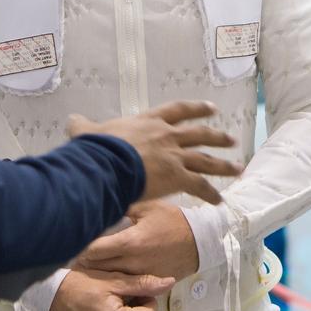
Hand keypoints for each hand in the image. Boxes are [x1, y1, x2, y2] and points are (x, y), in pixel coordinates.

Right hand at [68, 100, 240, 204]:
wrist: (108, 164)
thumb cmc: (98, 148)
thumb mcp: (88, 132)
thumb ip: (83, 127)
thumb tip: (71, 121)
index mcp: (150, 122)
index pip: (179, 110)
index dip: (196, 109)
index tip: (211, 109)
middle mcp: (168, 136)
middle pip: (200, 134)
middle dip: (217, 137)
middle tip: (231, 139)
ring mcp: (175, 156)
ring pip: (206, 160)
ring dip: (224, 165)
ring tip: (239, 169)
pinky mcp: (178, 178)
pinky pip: (199, 187)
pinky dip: (211, 195)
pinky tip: (220, 202)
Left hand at [77, 200, 198, 279]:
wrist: (200, 241)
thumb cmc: (173, 220)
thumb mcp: (148, 208)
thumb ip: (123, 208)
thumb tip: (102, 204)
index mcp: (130, 242)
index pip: (94, 250)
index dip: (80, 247)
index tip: (71, 242)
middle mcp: (132, 263)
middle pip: (97, 268)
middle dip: (84, 262)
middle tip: (71, 255)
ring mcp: (140, 276)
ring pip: (110, 280)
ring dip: (97, 274)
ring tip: (84, 267)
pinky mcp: (149, 283)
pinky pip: (126, 286)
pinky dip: (115, 282)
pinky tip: (107, 276)